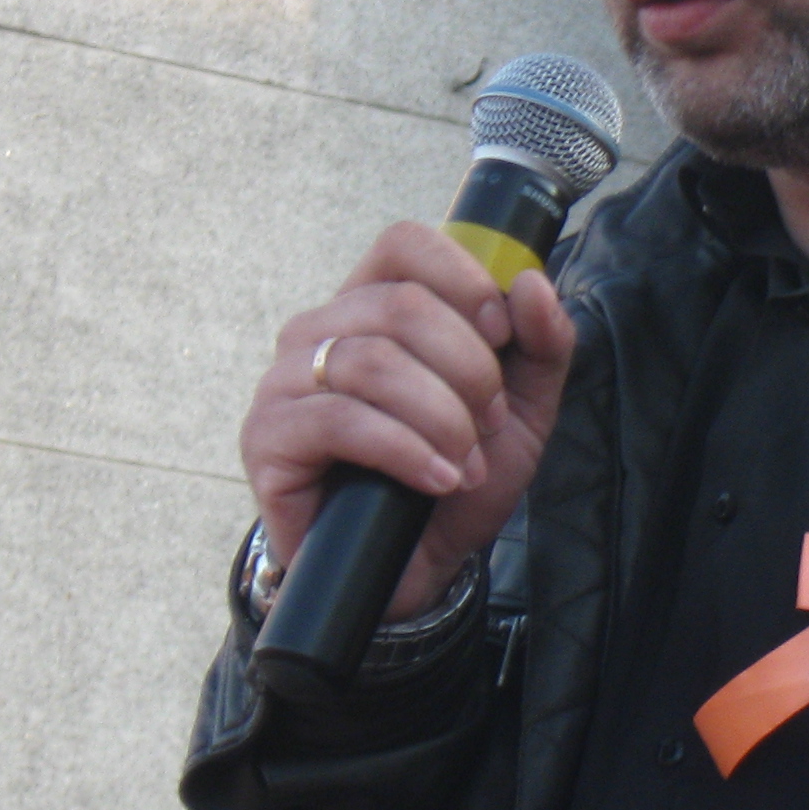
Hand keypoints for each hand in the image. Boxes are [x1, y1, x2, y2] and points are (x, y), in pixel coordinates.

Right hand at [239, 222, 576, 621]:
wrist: (416, 566)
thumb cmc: (456, 475)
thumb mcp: (523, 409)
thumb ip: (540, 344)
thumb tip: (532, 284)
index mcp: (373, 303)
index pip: (404, 243)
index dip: (463, 280)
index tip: (502, 335)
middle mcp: (321, 329)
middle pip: (401, 306)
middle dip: (468, 370)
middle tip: (489, 424)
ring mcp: (286, 380)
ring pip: (374, 361)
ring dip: (441, 417)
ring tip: (465, 463)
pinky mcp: (268, 436)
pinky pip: (340, 420)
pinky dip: (405, 451)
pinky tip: (436, 480)